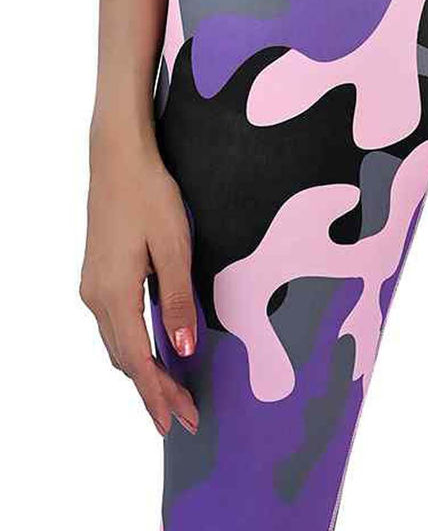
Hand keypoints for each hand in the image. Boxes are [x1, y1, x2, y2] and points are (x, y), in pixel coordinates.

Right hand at [81, 123, 198, 434]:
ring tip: (171, 392)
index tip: (178, 421)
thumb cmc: (151, 196)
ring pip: (118, 343)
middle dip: (153, 390)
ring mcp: (93, 286)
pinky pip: (116, 324)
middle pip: (125, 359)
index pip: (138, 361)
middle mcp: (96, 297)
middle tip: (182, 416)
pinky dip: (134, 346)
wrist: (118, 159)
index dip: (159, 394)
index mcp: (114, 294)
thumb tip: (182, 351)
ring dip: (143, 370)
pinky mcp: (99, 274)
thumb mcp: (175, 247)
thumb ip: (177, 300)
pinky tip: (153, 350)